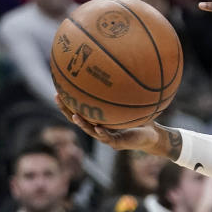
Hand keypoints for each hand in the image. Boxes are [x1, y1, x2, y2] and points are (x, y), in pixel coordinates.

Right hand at [54, 95, 169, 156]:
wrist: (153, 135)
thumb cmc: (141, 117)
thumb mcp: (132, 101)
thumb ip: (125, 90)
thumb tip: (122, 67)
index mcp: (99, 118)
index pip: (80, 109)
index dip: (68, 100)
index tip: (58, 88)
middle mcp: (99, 127)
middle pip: (77, 119)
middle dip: (66, 109)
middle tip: (57, 97)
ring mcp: (106, 137)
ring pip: (89, 130)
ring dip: (81, 123)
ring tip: (74, 115)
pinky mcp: (116, 144)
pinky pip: (107, 137)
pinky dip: (102, 133)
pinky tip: (98, 127)